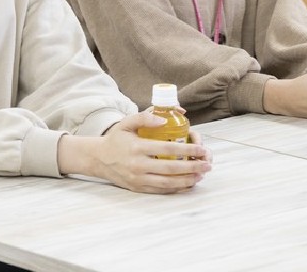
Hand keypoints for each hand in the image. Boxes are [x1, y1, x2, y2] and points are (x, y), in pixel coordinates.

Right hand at [60, 112, 211, 193]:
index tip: (201, 148)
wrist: (98, 159)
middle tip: (207, 163)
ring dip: (187, 180)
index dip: (187, 149)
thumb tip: (164, 120)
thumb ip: (145, 117)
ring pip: (167, 182)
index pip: (168, 148)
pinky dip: (176, 188)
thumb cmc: (116, 139)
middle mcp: (138, 166)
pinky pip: (161, 190)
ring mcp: (138, 179)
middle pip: (171, 168)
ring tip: (201, 174)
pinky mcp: (138, 188)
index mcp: (137, 148)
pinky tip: (188, 183)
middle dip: (192, 166)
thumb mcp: (127, 123)